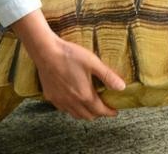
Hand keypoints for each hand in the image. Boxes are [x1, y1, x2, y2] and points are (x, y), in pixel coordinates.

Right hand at [11, 9, 125, 119]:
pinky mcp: (50, 96)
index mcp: (84, 95)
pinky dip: (72, 109)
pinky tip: (74, 101)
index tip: (115, 111)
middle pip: (88, 116)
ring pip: (75, 114)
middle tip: (104, 107)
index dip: (109, 112)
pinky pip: (63, 109)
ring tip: (91, 106)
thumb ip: (108, 76)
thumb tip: (122, 87)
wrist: (46, 52)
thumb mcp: (93, 63)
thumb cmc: (70, 55)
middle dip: (99, 113)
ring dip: (85, 113)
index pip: (100, 111)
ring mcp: (60, 100)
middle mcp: (72, 102)